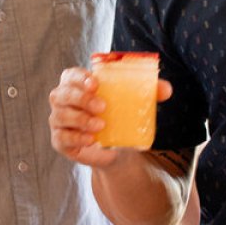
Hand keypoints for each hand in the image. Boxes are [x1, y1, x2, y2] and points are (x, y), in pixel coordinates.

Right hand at [48, 66, 172, 167]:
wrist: (119, 148)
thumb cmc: (121, 116)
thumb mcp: (135, 103)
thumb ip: (150, 93)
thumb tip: (166, 89)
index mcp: (77, 85)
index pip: (70, 75)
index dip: (79, 78)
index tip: (95, 84)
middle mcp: (63, 100)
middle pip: (60, 94)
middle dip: (80, 99)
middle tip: (103, 107)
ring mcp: (59, 121)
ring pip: (59, 116)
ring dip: (80, 119)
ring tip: (101, 125)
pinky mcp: (60, 141)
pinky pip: (61, 138)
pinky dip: (75, 137)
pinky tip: (90, 139)